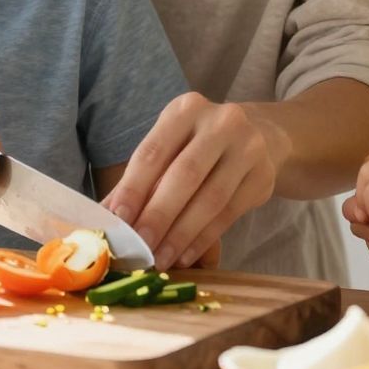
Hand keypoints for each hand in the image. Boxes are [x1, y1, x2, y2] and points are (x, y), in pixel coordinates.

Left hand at [101, 94, 281, 269]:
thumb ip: (140, 179)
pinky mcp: (263, 176)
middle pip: (184, 175)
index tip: (118, 220)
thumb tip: (105, 217)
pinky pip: (229, 213)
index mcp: (186, 109)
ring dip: (181, 234)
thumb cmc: (200, 145)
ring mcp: (248, 147)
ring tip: (160, 258)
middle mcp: (221, 122)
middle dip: (158, 215)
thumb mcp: (171, 147)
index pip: (154, 152)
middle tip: (138, 246)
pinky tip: (185, 255)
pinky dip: (203, 238)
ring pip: (210, 198)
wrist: (263, 135)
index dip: (134, 188)